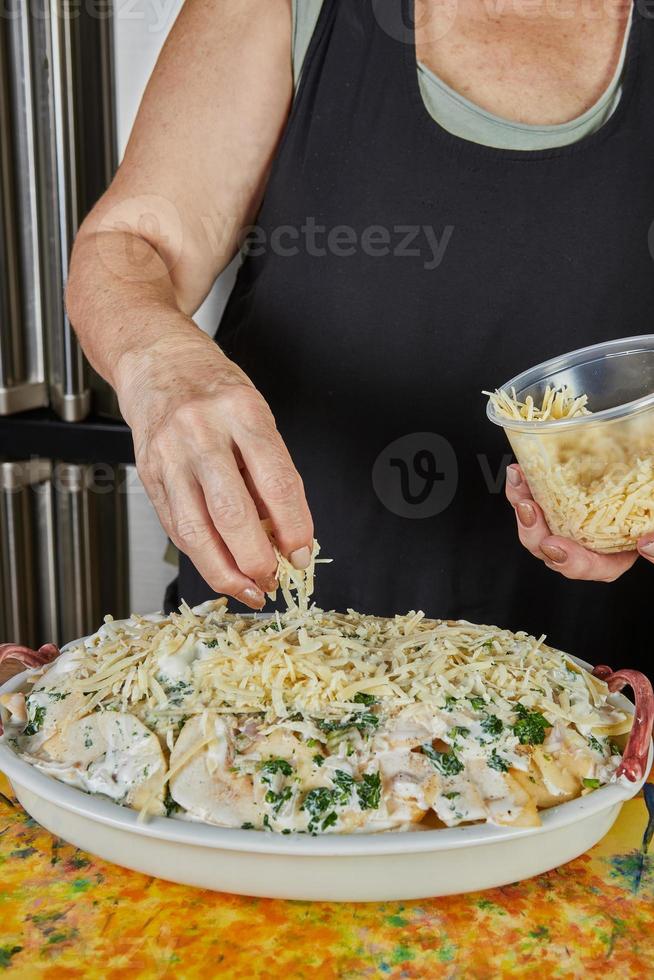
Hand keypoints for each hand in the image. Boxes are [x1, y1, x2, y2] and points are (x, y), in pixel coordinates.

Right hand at [117, 329, 313, 608]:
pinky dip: (201, 555)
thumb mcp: (256, 414)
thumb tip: (286, 534)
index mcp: (242, 412)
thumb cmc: (213, 387)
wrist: (156, 359)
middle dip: (257, 559)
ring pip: (197, 530)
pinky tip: (220, 567)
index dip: (294, 528)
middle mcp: (202, 432)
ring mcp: (170, 455)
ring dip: (225, 571)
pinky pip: (177, 527)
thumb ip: (271, 471)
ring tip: (248, 588)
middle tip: (273, 579)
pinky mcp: (149, 474)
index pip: (277, 482)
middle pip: (233, 513)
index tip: (302, 554)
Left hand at [505, 464, 653, 580]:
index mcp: (615, 554)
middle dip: (535, 532)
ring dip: (523, 504)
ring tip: (518, 482)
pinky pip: (532, 500)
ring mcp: (569, 524)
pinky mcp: (555, 502)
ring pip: (537, 526)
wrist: (644, 465)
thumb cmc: (651, 504)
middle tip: (528, 509)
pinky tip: (517, 471)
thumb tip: (646, 545)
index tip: (556, 547)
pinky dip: (523, 487)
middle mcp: (587, 544)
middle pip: (554, 552)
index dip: (572, 561)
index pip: (595, 567)